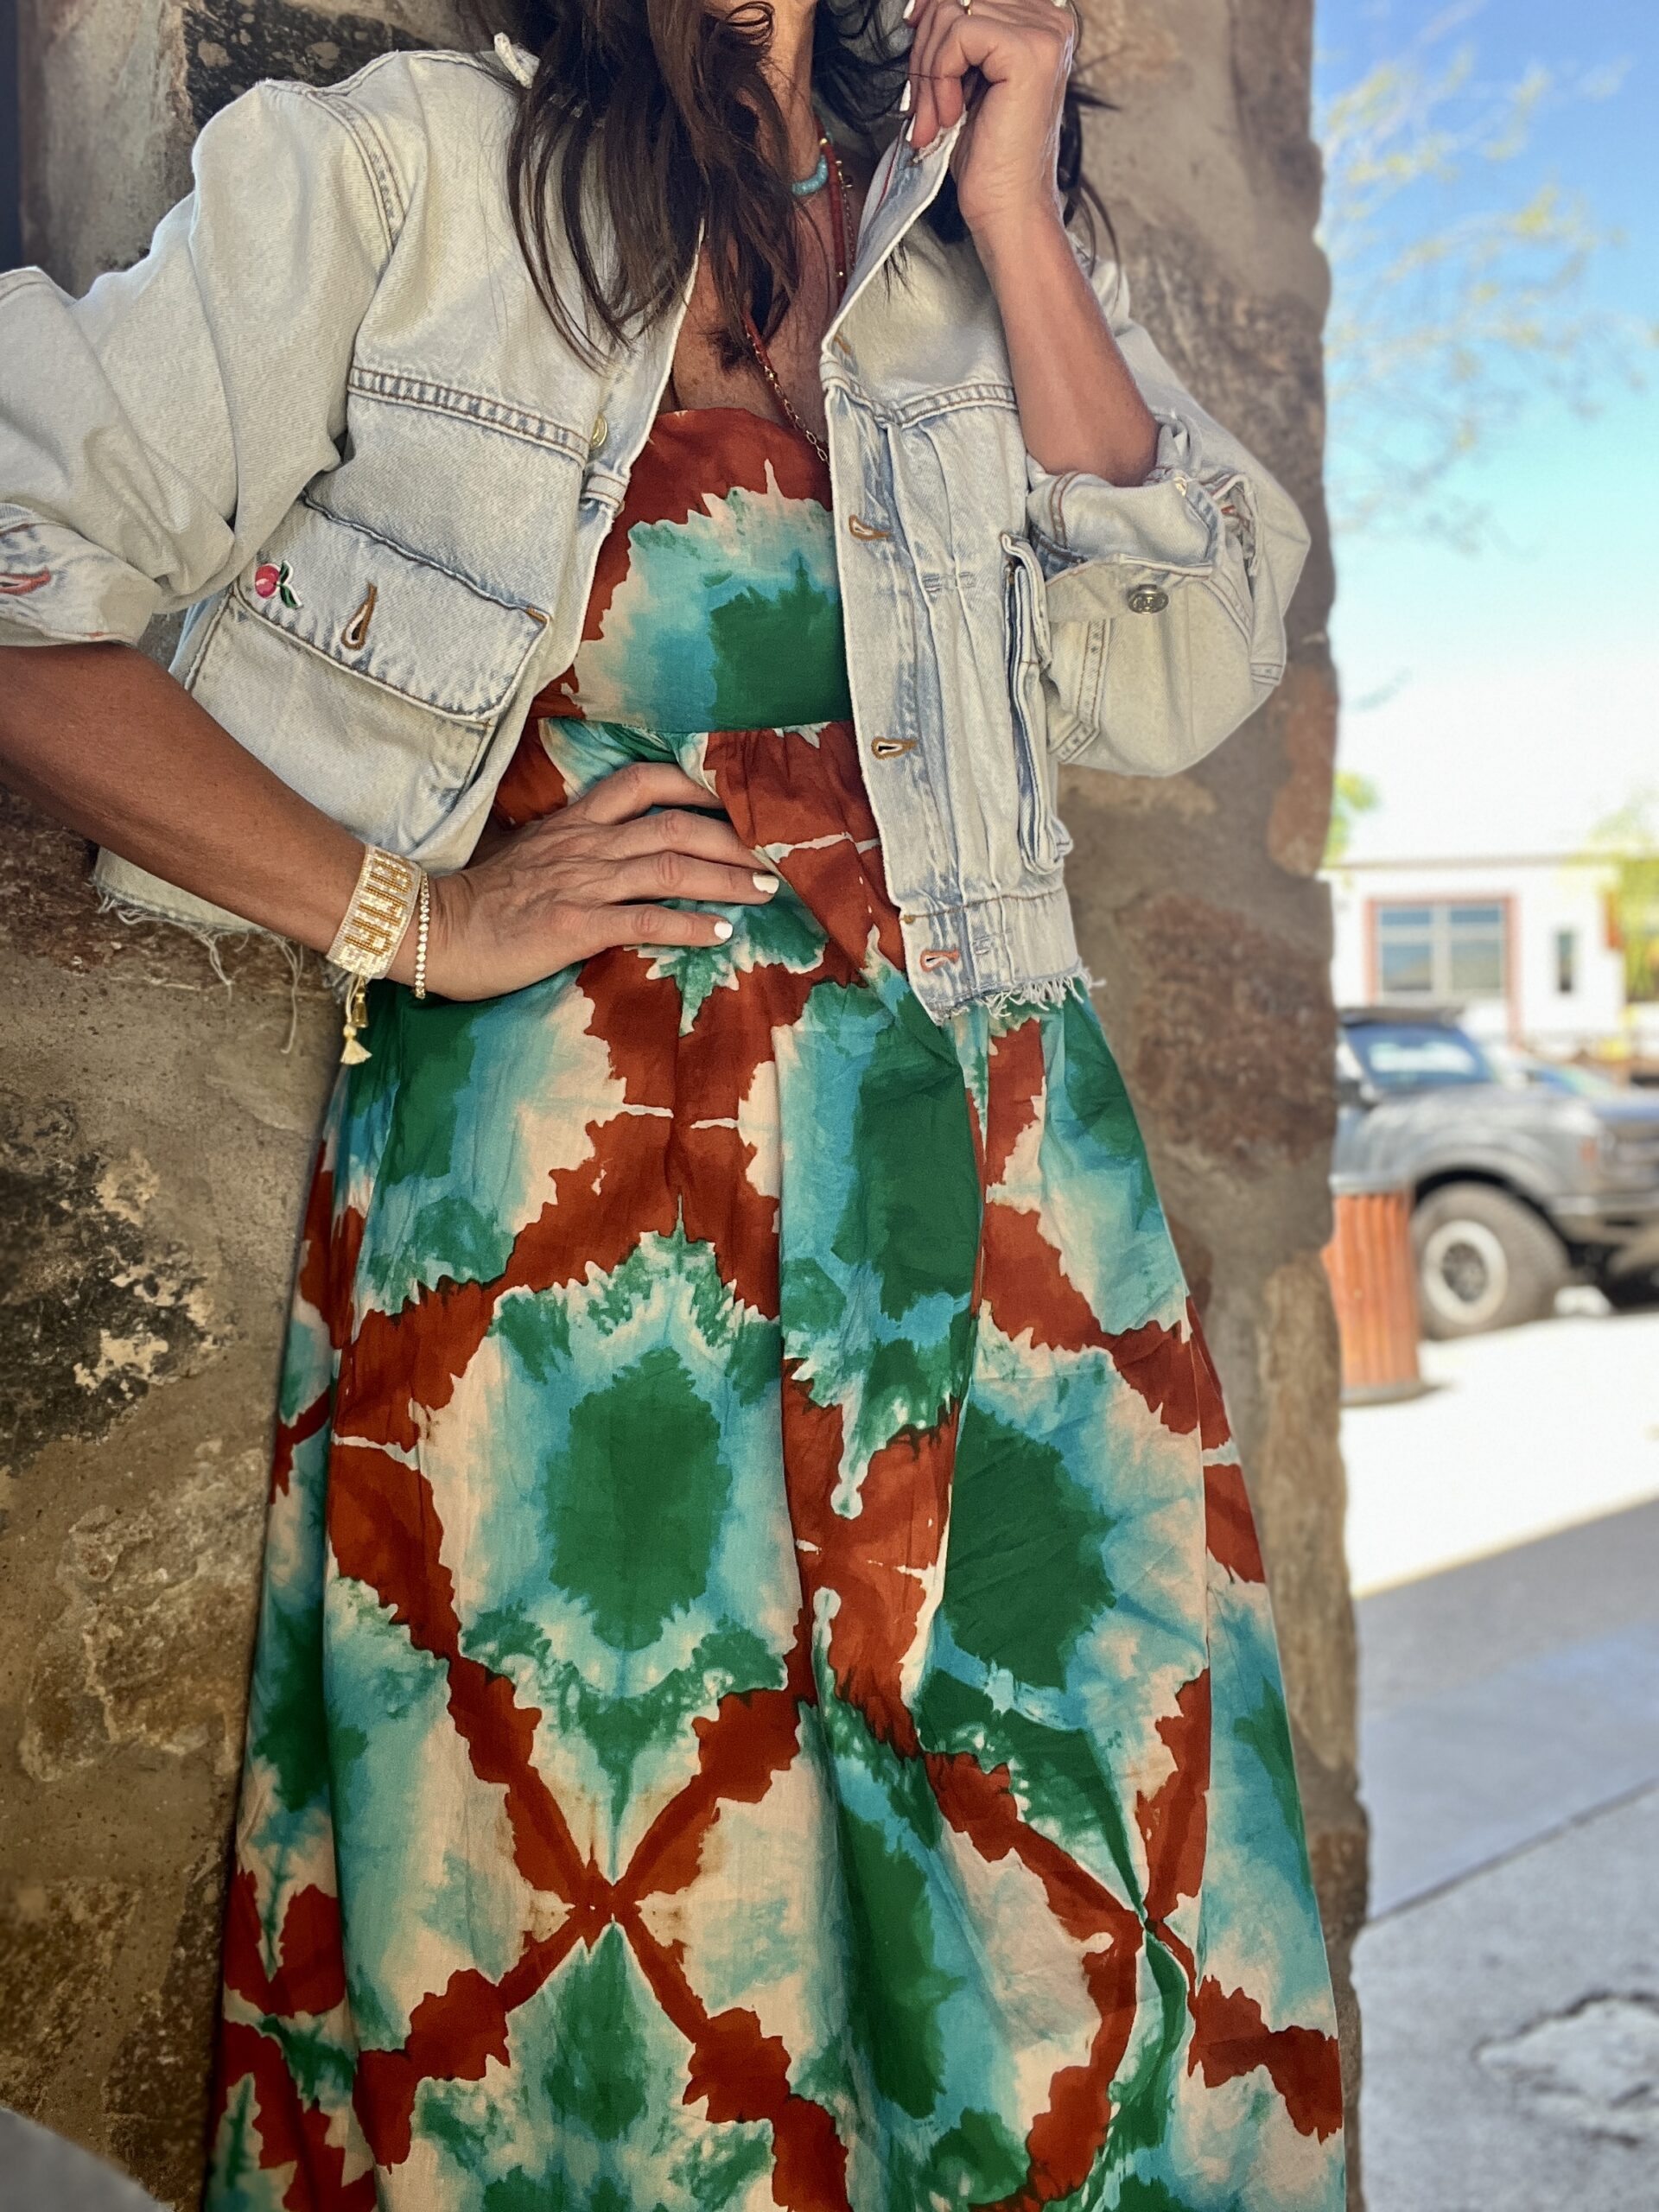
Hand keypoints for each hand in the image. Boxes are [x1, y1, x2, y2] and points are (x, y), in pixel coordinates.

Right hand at [411, 762, 778, 1000]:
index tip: (738, 800)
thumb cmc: (482, 901)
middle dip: (733, 838)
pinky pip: (644, 920)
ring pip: (670, 868)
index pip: (644, 780)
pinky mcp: (574, 925)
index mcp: (576, 822)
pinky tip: (721, 934)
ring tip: (765, 891)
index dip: (697, 785)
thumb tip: (619, 856)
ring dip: (725, 878)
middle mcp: (586, 844)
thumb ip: (576, 849)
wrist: (432, 930)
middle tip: (775, 854)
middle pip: (676, 826)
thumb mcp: (533, 857)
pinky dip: (688, 925)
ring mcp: (582, 882)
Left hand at [902, 0, 1075, 245]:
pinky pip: (958, 35)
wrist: (1008, 210)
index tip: (916, 54)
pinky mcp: (1027, 53)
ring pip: (951, 15)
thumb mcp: (966, 82)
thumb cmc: (987, 158)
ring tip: (935, 119)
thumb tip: (920, 7)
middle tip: (922, 106)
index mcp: (1039, 24)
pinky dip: (939, 78)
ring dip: (928, 72)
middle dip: (926, 51)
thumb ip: (955, 39)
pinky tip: (950, 116)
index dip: (934, 15)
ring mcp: (1043, 35)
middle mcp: (1049, 21)